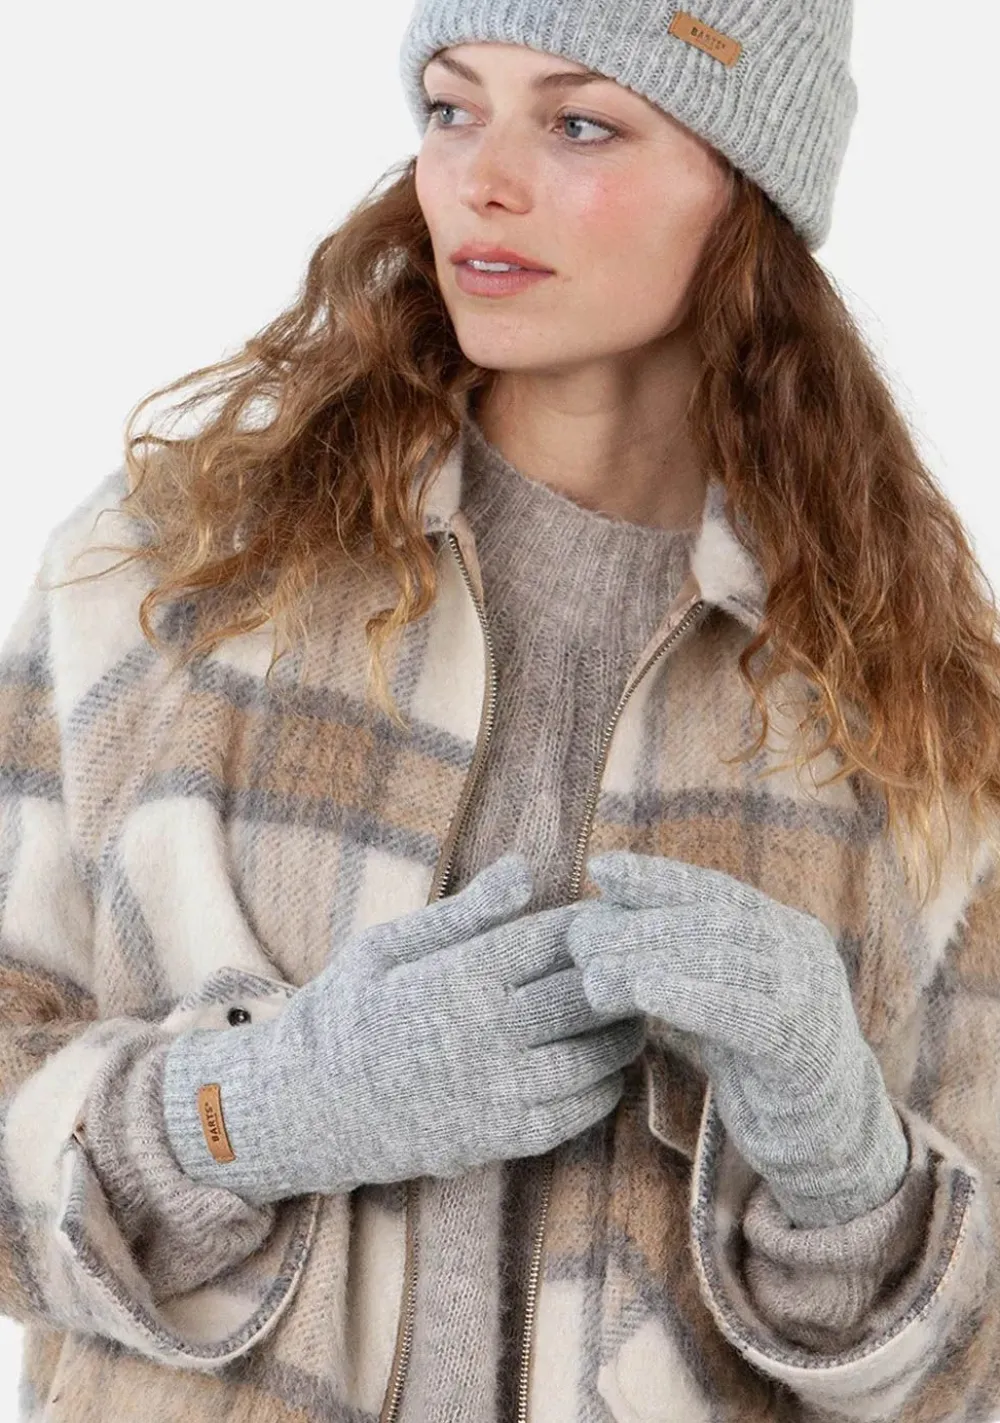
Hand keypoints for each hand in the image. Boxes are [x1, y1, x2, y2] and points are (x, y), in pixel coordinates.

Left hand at [566, 851, 909, 1227]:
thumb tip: (597, 928)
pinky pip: (743, 1014)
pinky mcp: (804, 1048)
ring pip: (723, 959)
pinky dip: (691, 996)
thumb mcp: (717, 1004)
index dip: (657, 877)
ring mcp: (811, 996)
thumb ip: (678, 966)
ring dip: (649, 959)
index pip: (715, 889)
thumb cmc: (756, 1067)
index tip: (601, 869)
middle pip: (713, 920)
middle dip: (640, 924)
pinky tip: (645, 992)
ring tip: (594, 973)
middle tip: (581, 939)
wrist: (825, 1141)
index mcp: (785, 930)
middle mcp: (803, 951)